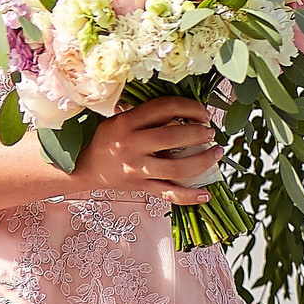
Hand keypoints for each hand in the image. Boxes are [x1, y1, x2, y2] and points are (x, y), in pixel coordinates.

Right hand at [65, 95, 219, 204]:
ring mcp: (138, 170)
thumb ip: (147, 113)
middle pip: (172, 138)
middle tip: (210, 132)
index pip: (164, 108)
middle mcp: (132, 146)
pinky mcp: (142, 187)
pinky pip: (168, 194)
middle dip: (198, 133)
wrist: (86, 168)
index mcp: (126, 123)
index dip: (189, 107)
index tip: (203, 112)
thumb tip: (183, 107)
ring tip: (217, 152)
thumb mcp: (119, 118)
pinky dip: (188, 196)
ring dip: (202, 161)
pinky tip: (206, 195)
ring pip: (176, 168)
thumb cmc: (106, 138)